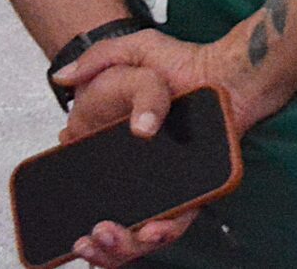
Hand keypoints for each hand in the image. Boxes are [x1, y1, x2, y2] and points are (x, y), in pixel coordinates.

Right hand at [53, 35, 245, 268]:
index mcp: (114, 148)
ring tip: (109, 235)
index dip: (75, 209)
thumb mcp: (139, 50)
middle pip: (110, 219)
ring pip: (136, 230)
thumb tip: (64, 78)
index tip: (73, 218)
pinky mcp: (192, 187)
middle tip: (89, 236)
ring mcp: (164, 182)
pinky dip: (160, 232)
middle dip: (95, 240)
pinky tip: (152, 228)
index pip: (86, 189)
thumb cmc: (187, 63)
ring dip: (118, 245)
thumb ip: (99, 57)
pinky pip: (175, 220)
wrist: (233, 73)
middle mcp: (137, 172)